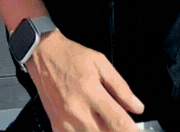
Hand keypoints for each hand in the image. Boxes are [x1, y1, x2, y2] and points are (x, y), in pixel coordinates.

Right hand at [26, 31, 143, 131]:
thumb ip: (120, 86)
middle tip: (119, 122)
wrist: (42, 54)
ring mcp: (65, 122)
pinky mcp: (56, 127)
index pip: (118, 122)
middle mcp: (78, 110)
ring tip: (105, 122)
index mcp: (91, 92)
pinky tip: (89, 125)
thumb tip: (137, 107)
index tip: (136, 129)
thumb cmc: (70, 56)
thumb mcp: (100, 62)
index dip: (131, 129)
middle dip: (117, 131)